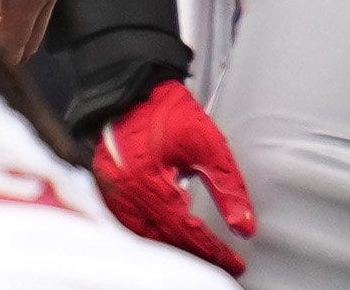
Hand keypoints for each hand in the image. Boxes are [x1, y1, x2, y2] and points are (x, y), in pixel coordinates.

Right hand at [95, 80, 252, 273]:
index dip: (214, 251)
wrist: (136, 86)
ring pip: (143, 236)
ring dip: (171, 247)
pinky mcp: (106, 186)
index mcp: (148, 179)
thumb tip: (243, 225)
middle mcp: (124, 189)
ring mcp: (112, 189)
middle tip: (220, 261)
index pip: (186, 230)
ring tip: (197, 252)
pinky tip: (167, 237)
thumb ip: (228, 189)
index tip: (235, 262)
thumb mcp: (209, 146)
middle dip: (194, 254)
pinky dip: (150, 234)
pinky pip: (127, 223)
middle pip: (163, 239)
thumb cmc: (167, 109)